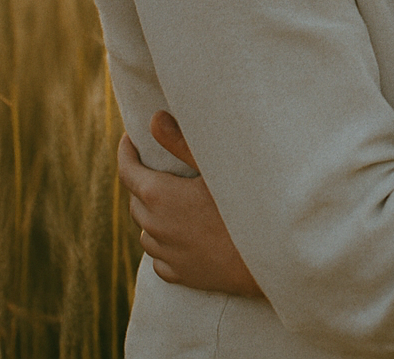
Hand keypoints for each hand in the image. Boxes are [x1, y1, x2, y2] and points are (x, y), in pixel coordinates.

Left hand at [117, 111, 263, 296]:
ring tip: (173, 204)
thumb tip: (154, 119)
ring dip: (153, 215)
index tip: (129, 139)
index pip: (127, 170)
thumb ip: (181, 143)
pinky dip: (165, 244)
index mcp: (158, 195)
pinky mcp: (179, 274)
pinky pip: (160, 257)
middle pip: (135, 200)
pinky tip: (183, 237)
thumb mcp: (215, 168)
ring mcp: (165, 253)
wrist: (267, 254)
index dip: (126, 152)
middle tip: (160, 169)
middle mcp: (154, 226)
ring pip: (146, 230)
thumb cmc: (244, 205)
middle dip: (142, 182)